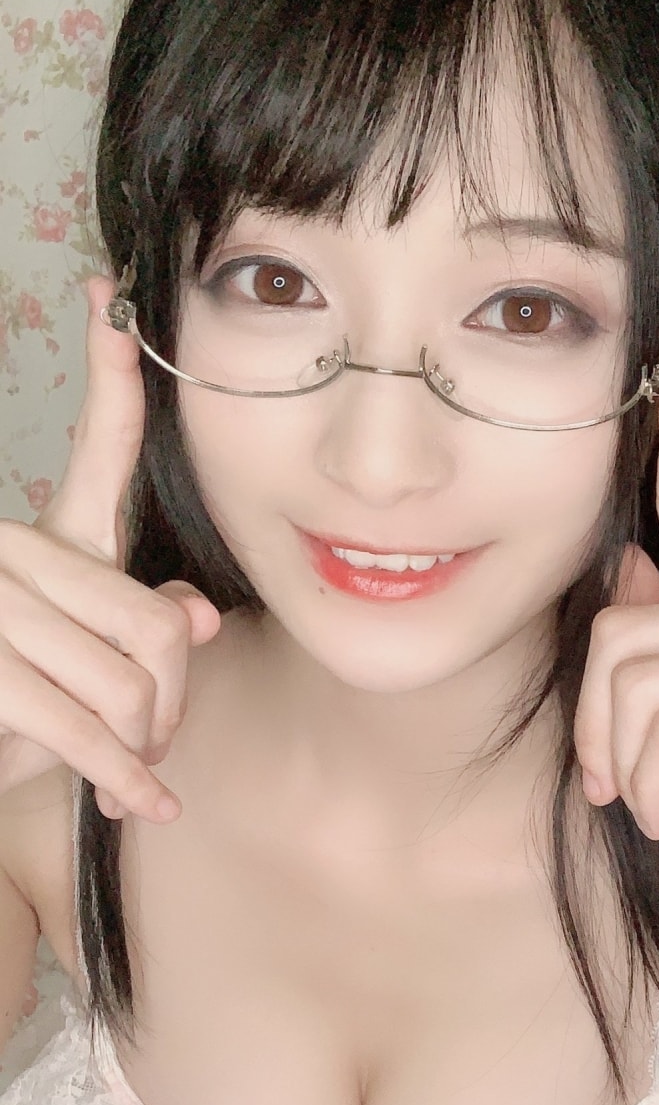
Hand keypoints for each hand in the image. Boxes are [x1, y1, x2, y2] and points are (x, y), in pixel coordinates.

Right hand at [0, 275, 220, 822]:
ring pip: (130, 682)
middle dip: (171, 702)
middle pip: (155, 622)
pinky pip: (85, 730)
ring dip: (142, 746)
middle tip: (154, 742)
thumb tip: (195, 615)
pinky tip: (145, 806)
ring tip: (127, 769)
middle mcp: (14, 555)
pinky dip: (124, 781)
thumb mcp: (89, 665)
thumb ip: (141, 622)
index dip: (108, 373)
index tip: (109, 297)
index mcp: (51, 540)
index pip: (94, 448)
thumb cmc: (25, 713)